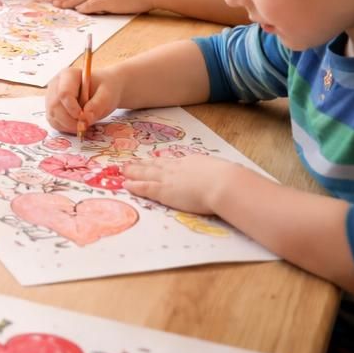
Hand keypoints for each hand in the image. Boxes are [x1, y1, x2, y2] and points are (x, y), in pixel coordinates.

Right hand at [45, 64, 122, 134]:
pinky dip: (65, 128)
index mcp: (68, 75)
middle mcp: (56, 84)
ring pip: (52, 115)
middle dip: (70, 120)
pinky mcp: (52, 108)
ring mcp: (51, 97)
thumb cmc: (105, 89)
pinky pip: (53, 122)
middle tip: (85, 126)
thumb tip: (85, 119)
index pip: (64, 93)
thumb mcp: (107, 94)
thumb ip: (97, 105)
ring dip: (67, 126)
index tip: (84, 118)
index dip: (72, 108)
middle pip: (55, 106)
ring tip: (84, 125)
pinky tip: (77, 126)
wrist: (104, 90)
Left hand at [121, 156, 245, 214]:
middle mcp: (178, 168)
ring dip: (133, 172)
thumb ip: (221, 175)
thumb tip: (231, 177)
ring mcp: (169, 179)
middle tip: (129, 163)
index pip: (173, 162)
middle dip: (142, 165)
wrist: (224, 184)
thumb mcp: (224, 173)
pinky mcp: (164, 191)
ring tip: (122, 171)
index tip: (153, 161)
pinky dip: (135, 186)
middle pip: (156, 165)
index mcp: (193, 162)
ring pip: (146, 174)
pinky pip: (145, 188)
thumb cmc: (230, 179)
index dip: (161, 162)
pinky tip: (126, 185)